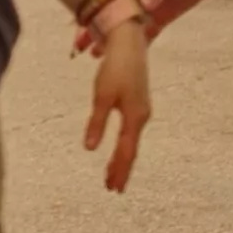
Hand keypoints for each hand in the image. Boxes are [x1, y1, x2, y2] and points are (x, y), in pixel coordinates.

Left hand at [82, 19, 149, 192]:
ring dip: (123, 159)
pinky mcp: (138, 104)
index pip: (126, 152)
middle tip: (113, 189)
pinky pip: (132, 132)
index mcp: (135, 117)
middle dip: (122, 170)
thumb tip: (90, 149)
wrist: (129, 43)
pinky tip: (121, 148)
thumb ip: (97, 123)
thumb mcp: (102, 96)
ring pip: (132, 142)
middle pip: (131, 150)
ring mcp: (142, 110)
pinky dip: (126, 145)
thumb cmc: (115, 68)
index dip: (119, 170)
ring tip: (113, 174)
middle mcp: (142, 117)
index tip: (113, 187)